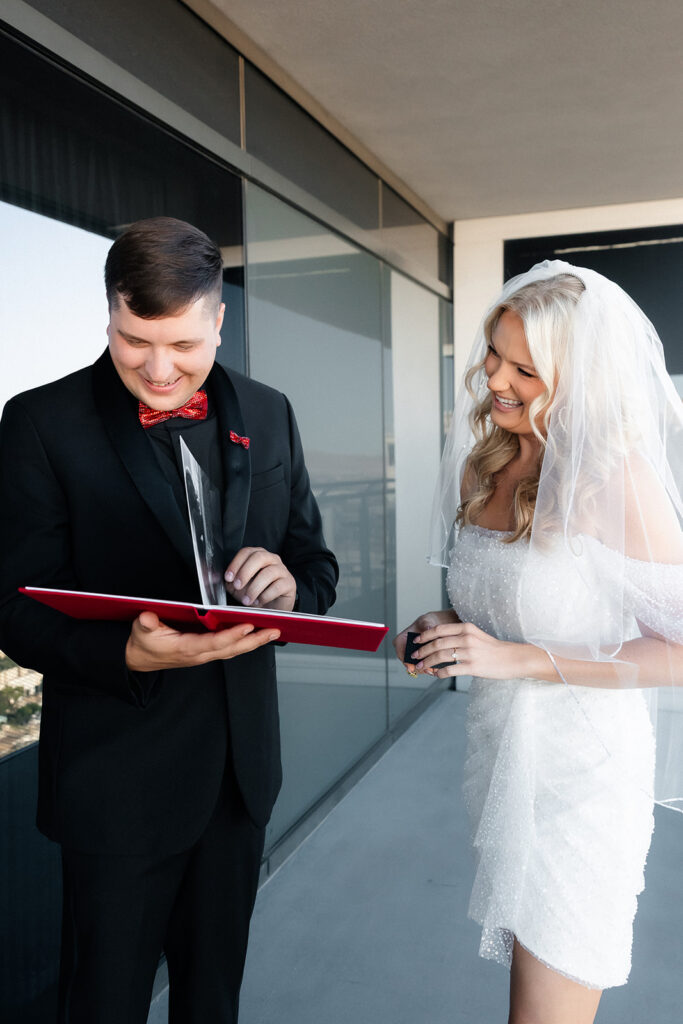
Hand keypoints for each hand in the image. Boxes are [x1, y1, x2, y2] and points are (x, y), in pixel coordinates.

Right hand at [125, 612, 279, 671]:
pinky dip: (244, 641)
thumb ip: (145, 624)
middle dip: (255, 640)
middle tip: (275, 630)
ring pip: (234, 649)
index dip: (231, 635)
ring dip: (254, 641)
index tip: (248, 626)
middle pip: (232, 649)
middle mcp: (200, 654)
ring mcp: (204, 654)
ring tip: (273, 631)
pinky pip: (229, 648)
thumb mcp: (140, 632)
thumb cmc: (143, 644)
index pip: (214, 643)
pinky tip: (256, 634)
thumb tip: (147, 617)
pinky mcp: (205, 651)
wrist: (139, 659)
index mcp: (187, 648)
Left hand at [224, 547, 296, 610]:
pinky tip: (259, 602)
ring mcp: (282, 570)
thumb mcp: (239, 587)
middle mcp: (271, 559)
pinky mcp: (289, 583)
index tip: (228, 578)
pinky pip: (277, 586)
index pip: (246, 552)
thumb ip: (230, 582)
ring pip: (268, 572)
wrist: (273, 608)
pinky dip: (265, 595)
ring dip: (254, 587)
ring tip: (247, 600)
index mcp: (257, 556)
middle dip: (245, 572)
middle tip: (237, 586)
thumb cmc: (256, 594)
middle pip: (258, 557)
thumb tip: (218, 579)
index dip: (236, 564)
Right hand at [393, 611, 457, 666]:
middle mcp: (405, 648)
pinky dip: (429, 668)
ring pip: (416, 666)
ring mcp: (412, 655)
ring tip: (433, 670)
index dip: (405, 661)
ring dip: (424, 669)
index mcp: (401, 639)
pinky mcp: (420, 658)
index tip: (412, 666)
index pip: (400, 652)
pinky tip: (435, 669)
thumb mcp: (426, 621)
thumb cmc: (427, 622)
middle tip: (426, 670)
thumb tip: (428, 628)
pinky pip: (423, 666)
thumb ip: (426, 625)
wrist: (435, 625)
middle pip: (408, 662)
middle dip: (418, 668)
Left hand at [414, 621, 529, 679]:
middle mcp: (467, 638)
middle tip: (414, 656)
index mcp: (466, 628)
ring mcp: (470, 653)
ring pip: (440, 656)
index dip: (425, 635)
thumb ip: (460, 636)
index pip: (439, 629)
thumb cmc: (494, 648)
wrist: (514, 658)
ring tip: (421, 667)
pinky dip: (439, 673)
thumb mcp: (476, 635)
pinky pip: (450, 670)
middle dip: (422, 650)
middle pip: (437, 643)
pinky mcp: (473, 667)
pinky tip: (436, 675)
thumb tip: (439, 642)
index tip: (417, 641)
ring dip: (427, 662)